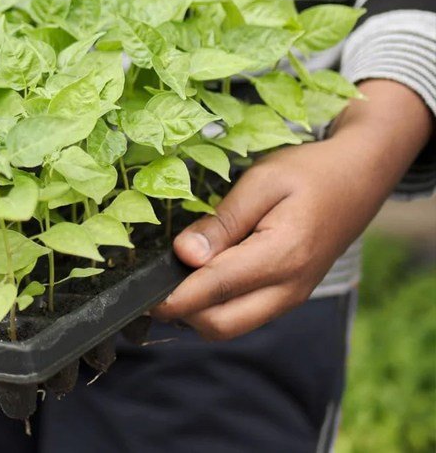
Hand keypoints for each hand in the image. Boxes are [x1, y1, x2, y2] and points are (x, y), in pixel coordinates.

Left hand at [150, 80, 432, 339]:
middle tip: (153, 283)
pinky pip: (242, 315)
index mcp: (281, 257)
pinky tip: (200, 276)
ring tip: (174, 276)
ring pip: (230, 326)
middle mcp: (288, 289)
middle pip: (220, 325)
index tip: (139, 294)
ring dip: (197, 311)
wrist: (359, 177)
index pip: (214, 290)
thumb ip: (223, 221)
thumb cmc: (309, 172)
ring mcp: (290, 297)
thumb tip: (185, 254)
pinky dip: (215, 306)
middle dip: (181, 312)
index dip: (172, 297)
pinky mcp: (287, 296)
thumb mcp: (262, 182)